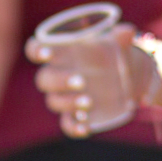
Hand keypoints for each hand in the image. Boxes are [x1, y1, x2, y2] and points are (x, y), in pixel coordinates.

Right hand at [27, 24, 155, 137]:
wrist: (127, 75)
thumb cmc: (112, 51)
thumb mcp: (117, 43)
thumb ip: (119, 37)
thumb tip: (127, 31)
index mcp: (58, 52)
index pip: (34, 49)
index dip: (36, 51)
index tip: (47, 54)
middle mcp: (56, 74)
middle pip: (44, 79)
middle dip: (59, 80)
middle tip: (81, 81)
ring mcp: (64, 96)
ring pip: (54, 101)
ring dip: (68, 103)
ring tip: (89, 102)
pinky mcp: (75, 115)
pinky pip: (67, 124)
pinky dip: (74, 128)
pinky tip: (86, 129)